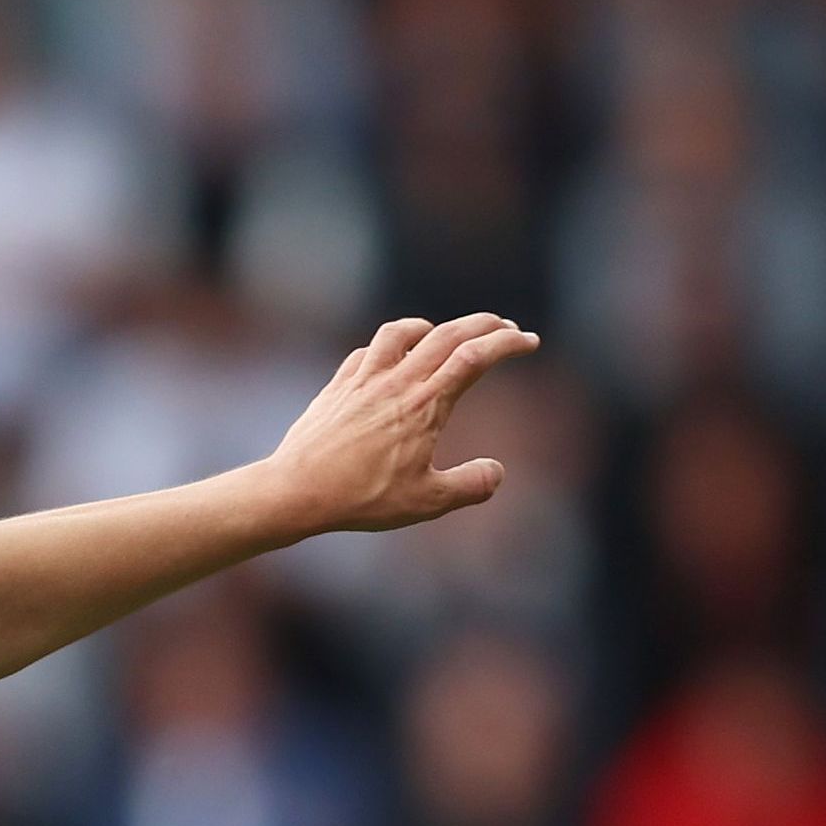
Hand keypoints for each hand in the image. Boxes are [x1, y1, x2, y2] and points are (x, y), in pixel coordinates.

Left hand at [255, 312, 539, 537]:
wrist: (296, 491)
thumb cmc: (362, 499)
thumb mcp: (427, 501)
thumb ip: (470, 486)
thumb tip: (496, 473)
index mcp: (426, 404)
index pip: (476, 356)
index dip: (508, 343)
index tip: (529, 342)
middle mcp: (397, 381)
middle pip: (449, 334)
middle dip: (485, 324)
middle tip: (506, 328)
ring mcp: (364, 379)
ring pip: (403, 331)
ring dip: (432, 326)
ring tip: (444, 333)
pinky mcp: (338, 387)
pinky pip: (367, 352)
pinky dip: (388, 346)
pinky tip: (390, 358)